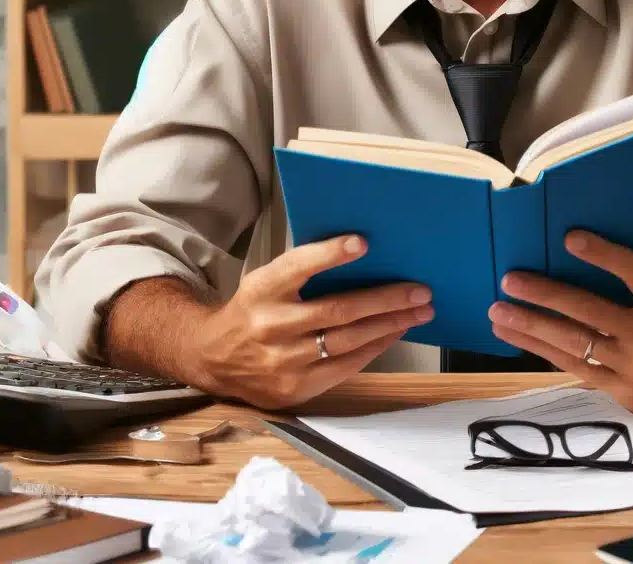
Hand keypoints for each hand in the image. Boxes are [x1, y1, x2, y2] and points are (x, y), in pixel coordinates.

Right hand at [192, 235, 431, 408]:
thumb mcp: (266, 280)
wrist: (212, 359)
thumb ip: (303, 270)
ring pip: (347, 341)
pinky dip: (374, 348)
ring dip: (389, 325)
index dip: (330, 254)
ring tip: (418, 311)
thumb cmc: (252, 310)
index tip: (362, 243)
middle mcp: (270, 325)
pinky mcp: (293, 388)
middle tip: (420, 290)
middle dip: (385, 299)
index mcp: (262, 289)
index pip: (298, 266)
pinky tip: (393, 333)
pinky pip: (344, 366)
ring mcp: (282, 361)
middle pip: (337, 310)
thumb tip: (362, 252)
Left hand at [488, 231, 632, 421]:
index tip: (568, 237)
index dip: (602, 253)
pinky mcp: (628, 397)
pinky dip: (548, 354)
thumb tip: (573, 247)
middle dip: (544, 295)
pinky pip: (579, 371)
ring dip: (532, 329)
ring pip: (576, 345)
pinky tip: (522, 341)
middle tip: (509, 281)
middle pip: (590, 310)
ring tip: (499, 315)